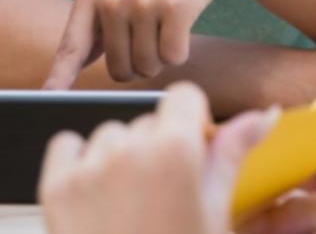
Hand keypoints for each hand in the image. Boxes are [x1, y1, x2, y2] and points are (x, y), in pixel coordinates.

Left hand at [39, 82, 273, 233]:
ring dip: (120, 161)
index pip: (184, 97)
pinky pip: (68, 147)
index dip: (192, 124)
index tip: (194, 152)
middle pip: (148, 123)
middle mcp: (128, 150)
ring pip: (109, 137)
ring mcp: (87, 169)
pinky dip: (80, 165)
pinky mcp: (54, 187)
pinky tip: (98, 203)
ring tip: (133, 210)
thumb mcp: (217, 218)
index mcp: (176, 152)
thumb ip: (232, 157)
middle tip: (166, 200)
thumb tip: (261, 116)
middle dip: (159, 150)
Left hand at [44, 0, 241, 87]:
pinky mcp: (176, 7)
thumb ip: (94, 22)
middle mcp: (112, 0)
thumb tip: (72, 67)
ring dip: (160, 57)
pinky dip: (180, 50)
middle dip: (136, 64)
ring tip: (164, 23)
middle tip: (148, 35)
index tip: (48, 97)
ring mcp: (143, 3)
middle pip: (119, 69)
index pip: (71, 47)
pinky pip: (174, 57)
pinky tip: (182, 22)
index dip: (59, 77)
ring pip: (148, 66)